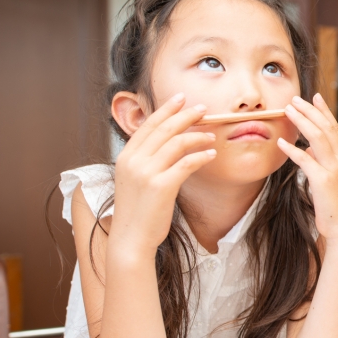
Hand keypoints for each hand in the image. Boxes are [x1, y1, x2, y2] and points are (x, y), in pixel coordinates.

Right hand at [111, 93, 216, 256]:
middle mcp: (133, 160)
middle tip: (203, 108)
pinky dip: (201, 155)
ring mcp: (146, 172)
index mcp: (126, 156)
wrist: (131, 239)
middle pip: (164, 128)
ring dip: (198, 135)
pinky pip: (186, 163)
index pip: (148, 124)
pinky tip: (211, 153)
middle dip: (185, 115)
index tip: (181, 98)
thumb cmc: (138, 211)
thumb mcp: (135, 180)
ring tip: (212, 135)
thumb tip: (168, 145)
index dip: (166, 109)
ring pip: (177, 142)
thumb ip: (146, 161)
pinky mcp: (161, 186)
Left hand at [278, 94, 337, 246]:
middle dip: (310, 111)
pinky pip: (305, 159)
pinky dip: (292, 149)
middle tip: (295, 99)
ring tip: (288, 110)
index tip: (315, 97)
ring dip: (302, 121)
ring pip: (317, 137)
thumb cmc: (335, 208)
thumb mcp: (330, 181)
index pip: (334, 129)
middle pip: (325, 128)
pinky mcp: (322, 181)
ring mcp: (333, 170)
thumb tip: (309, 150)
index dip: (324, 111)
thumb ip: (321, 163)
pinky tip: (281, 142)